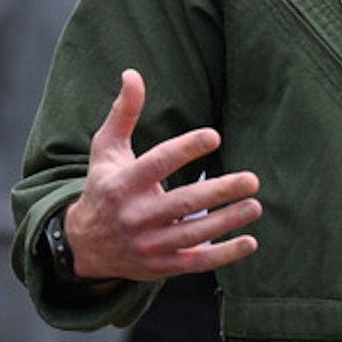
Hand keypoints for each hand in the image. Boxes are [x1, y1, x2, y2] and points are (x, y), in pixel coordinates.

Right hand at [62, 69, 260, 281]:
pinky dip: (223, 256)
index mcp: (122, 184)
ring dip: (227, 221)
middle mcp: (134, 216)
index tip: (214, 136)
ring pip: (193, 234)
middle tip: (252, 179)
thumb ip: (123, 113)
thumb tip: (133, 74)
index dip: (186, 149)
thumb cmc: (104, 187)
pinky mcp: (159, 266)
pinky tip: (249, 242)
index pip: (157, 164)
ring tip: (254, 205)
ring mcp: (148, 245)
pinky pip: (195, 262)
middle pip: (182, 203)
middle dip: (219, 191)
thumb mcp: (105, 149)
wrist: (86, 246)